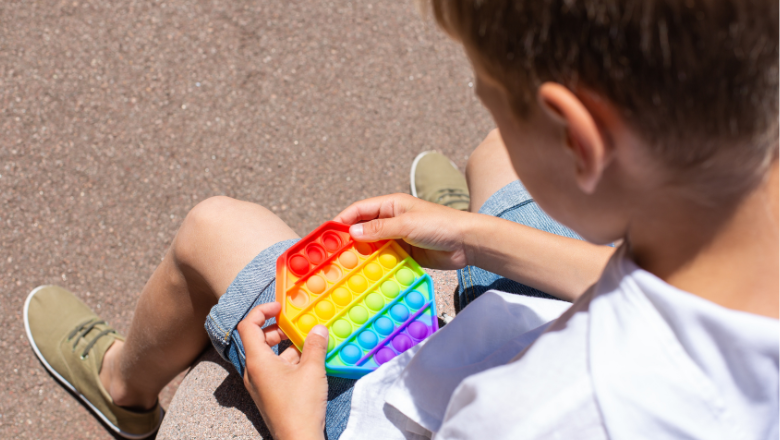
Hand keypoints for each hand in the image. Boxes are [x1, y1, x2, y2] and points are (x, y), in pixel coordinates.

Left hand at [237, 302, 327, 439]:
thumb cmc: (301, 406)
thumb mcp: (312, 370)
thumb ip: (315, 345)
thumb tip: (318, 329)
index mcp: (257, 361)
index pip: (247, 326)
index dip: (262, 311)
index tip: (279, 308)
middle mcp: (254, 371)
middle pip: (258, 339)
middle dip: (277, 329)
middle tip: (296, 326)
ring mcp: (260, 384)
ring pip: (268, 355)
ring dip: (286, 346)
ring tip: (308, 343)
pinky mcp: (269, 394)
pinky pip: (274, 369)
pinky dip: (288, 361)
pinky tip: (309, 362)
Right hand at [334, 193, 474, 269]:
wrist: (466, 243)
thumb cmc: (438, 225)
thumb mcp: (406, 224)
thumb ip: (379, 229)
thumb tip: (352, 232)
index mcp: (391, 205)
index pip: (359, 210)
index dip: (342, 221)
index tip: (326, 236)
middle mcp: (392, 220)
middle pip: (364, 230)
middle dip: (349, 241)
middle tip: (332, 256)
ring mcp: (399, 238)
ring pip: (373, 247)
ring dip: (362, 256)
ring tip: (345, 269)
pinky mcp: (406, 254)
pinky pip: (386, 260)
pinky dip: (376, 266)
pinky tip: (366, 276)